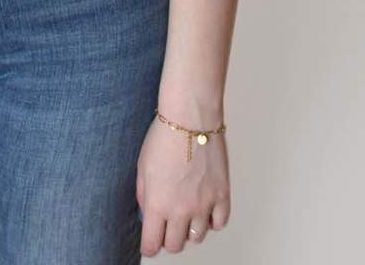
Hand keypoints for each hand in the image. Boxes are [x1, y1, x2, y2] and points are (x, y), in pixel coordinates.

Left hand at [136, 114, 230, 254]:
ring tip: (185, 213)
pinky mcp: (222, 195)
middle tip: (166, 226)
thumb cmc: (164, 136)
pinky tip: (205, 209)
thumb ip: (144, 195)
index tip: (149, 243)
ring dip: (189, 230)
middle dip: (167, 239)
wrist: (190, 118)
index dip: (149, 246)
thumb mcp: (142, 167)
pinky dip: (211, 221)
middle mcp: (180, 210)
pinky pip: (219, 223)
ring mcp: (204, 204)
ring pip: (197, 237)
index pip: (152, 244)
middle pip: (175, 245)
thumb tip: (148, 212)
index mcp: (157, 204)